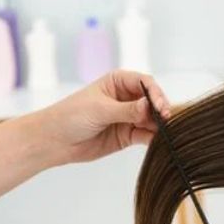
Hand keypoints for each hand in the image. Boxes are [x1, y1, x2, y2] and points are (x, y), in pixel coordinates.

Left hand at [40, 70, 170, 164]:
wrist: (55, 141)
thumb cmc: (71, 116)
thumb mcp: (100, 109)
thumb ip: (127, 110)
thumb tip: (150, 106)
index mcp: (119, 82)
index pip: (145, 83)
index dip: (156, 94)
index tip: (160, 107)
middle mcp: (128, 98)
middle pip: (153, 102)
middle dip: (161, 111)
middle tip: (167, 121)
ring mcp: (129, 117)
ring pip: (152, 120)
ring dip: (160, 126)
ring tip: (166, 133)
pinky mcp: (129, 135)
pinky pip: (146, 135)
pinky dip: (154, 138)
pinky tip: (158, 141)